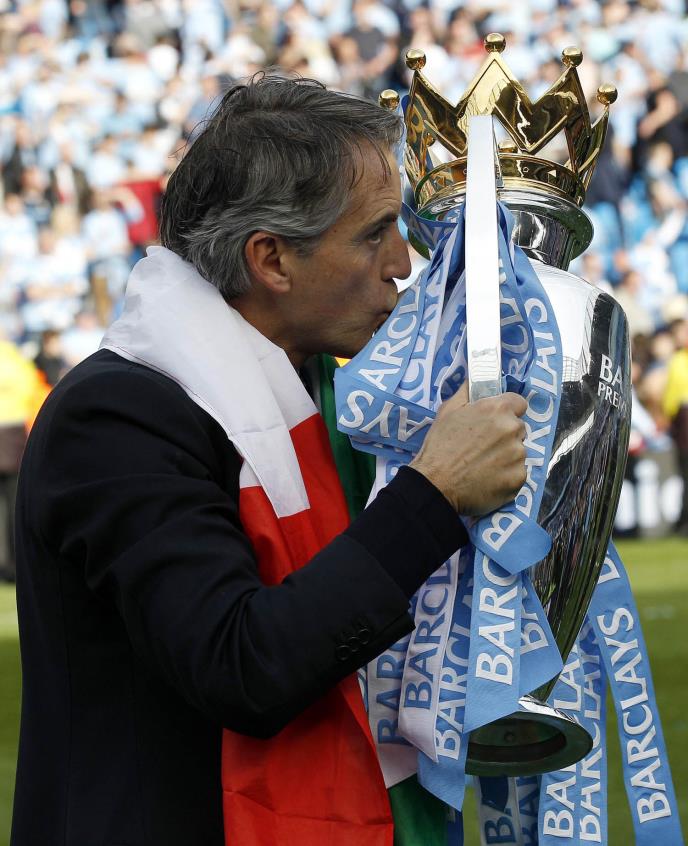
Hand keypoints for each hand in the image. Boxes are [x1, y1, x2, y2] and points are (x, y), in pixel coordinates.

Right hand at [410, 383, 526, 515]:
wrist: (435, 485)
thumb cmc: (439, 447)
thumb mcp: (447, 411)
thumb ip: (466, 392)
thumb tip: (475, 379)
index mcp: (497, 409)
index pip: (519, 402)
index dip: (507, 411)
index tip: (496, 420)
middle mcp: (512, 429)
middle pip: (518, 428)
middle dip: (505, 435)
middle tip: (484, 446)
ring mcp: (518, 455)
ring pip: (518, 452)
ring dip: (506, 456)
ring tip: (484, 465)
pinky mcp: (519, 478)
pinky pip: (518, 473)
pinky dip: (506, 476)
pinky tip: (488, 479)